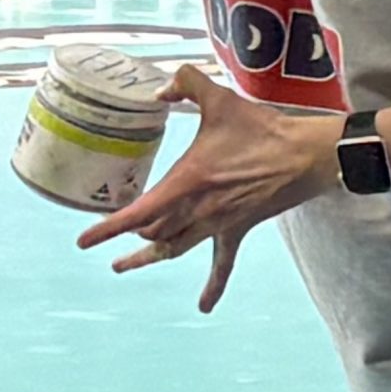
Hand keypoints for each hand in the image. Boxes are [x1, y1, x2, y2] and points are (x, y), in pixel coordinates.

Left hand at [75, 67, 342, 312]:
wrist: (306, 155)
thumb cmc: (263, 129)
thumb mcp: (220, 100)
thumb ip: (186, 84)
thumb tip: (161, 87)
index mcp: (188, 182)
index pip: (139, 212)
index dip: (108, 228)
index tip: (84, 242)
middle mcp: (198, 209)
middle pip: (152, 231)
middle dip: (127, 234)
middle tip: (104, 237)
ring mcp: (218, 223)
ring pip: (174, 248)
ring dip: (146, 257)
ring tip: (121, 266)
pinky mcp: (237, 229)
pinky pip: (222, 263)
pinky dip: (212, 286)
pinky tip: (204, 307)